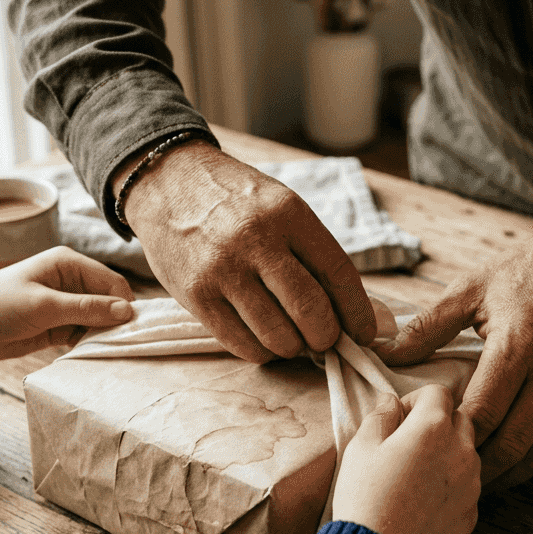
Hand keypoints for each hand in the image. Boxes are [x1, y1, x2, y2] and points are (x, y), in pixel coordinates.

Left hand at [0, 246, 134, 359]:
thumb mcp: (43, 306)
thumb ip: (86, 308)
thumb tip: (127, 311)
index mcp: (68, 264)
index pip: (111, 282)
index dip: (124, 304)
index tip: (131, 330)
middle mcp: (72, 281)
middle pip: (110, 301)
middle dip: (116, 321)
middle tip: (121, 344)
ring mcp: (66, 304)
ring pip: (100, 319)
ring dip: (104, 334)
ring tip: (107, 351)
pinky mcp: (60, 325)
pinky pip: (86, 333)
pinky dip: (91, 343)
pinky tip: (92, 354)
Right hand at [116, 138, 375, 362]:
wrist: (168, 182)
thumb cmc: (236, 201)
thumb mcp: (281, 206)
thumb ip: (313, 253)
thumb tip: (356, 311)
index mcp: (288, 214)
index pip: (338, 274)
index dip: (357, 312)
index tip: (364, 332)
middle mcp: (255, 240)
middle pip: (310, 311)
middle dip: (327, 337)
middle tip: (325, 340)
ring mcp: (222, 270)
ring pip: (277, 336)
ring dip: (293, 347)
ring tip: (292, 338)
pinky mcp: (195, 295)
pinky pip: (241, 344)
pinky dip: (261, 351)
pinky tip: (263, 338)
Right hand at [331, 385, 479, 533]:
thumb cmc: (364, 498)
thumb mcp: (360, 448)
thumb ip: (381, 415)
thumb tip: (392, 401)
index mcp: (433, 428)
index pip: (437, 392)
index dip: (415, 399)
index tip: (399, 417)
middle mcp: (462, 451)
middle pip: (460, 419)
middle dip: (438, 423)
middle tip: (408, 444)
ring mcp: (472, 485)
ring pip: (467, 454)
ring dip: (448, 455)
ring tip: (415, 476)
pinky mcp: (472, 513)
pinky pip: (466, 488)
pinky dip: (451, 487)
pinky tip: (423, 502)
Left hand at [374, 227, 532, 488]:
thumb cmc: (527, 273)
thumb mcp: (473, 289)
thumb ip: (428, 326)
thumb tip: (385, 353)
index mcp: (517, 345)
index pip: (483, 411)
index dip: (457, 437)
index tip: (432, 449)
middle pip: (512, 442)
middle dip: (480, 467)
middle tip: (450, 476)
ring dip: (511, 474)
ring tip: (480, 481)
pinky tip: (515, 466)